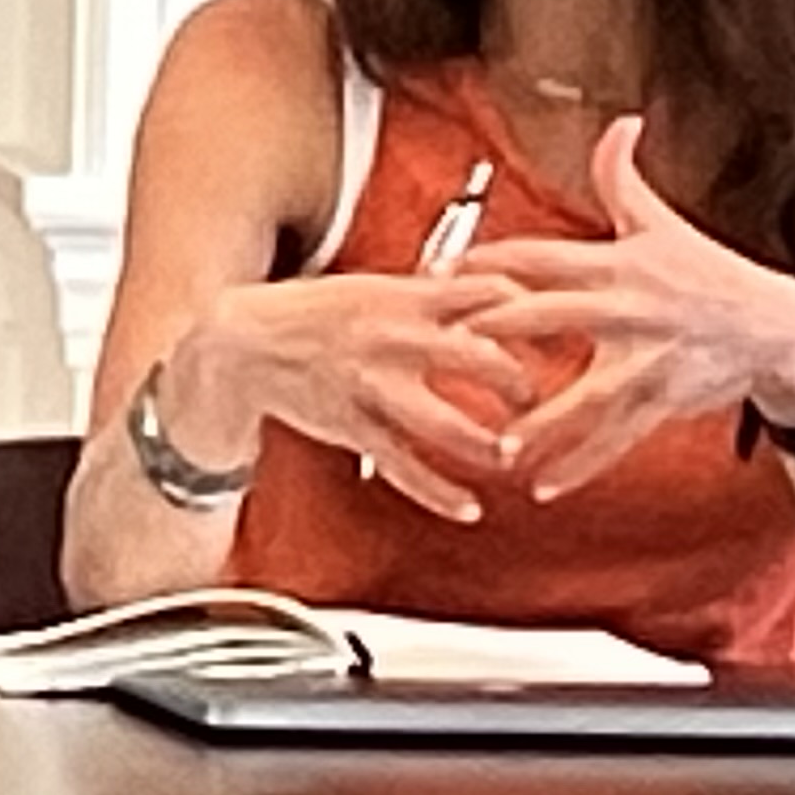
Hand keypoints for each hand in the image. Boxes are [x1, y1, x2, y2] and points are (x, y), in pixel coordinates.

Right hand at [171, 269, 538, 521]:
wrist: (238, 343)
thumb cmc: (315, 313)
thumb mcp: (373, 288)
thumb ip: (435, 295)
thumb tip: (507, 290)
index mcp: (400, 297)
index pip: (484, 292)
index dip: (529, 310)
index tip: (556, 326)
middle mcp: (389, 338)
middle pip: (473, 356)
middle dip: (514, 380)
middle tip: (532, 397)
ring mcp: (368, 385)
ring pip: (439, 420)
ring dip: (481, 442)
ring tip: (508, 455)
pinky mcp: (349, 426)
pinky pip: (400, 465)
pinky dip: (436, 492)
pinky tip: (468, 507)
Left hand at [454, 115, 794, 501]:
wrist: (778, 328)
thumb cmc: (709, 274)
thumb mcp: (663, 225)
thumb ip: (623, 178)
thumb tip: (620, 123)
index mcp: (616, 264)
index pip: (542, 255)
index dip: (491, 260)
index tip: (440, 271)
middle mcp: (627, 310)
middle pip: (551, 315)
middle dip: (495, 328)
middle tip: (442, 343)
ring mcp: (646, 359)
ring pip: (584, 392)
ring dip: (540, 421)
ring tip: (495, 443)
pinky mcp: (663, 399)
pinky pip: (615, 438)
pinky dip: (580, 463)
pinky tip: (542, 484)